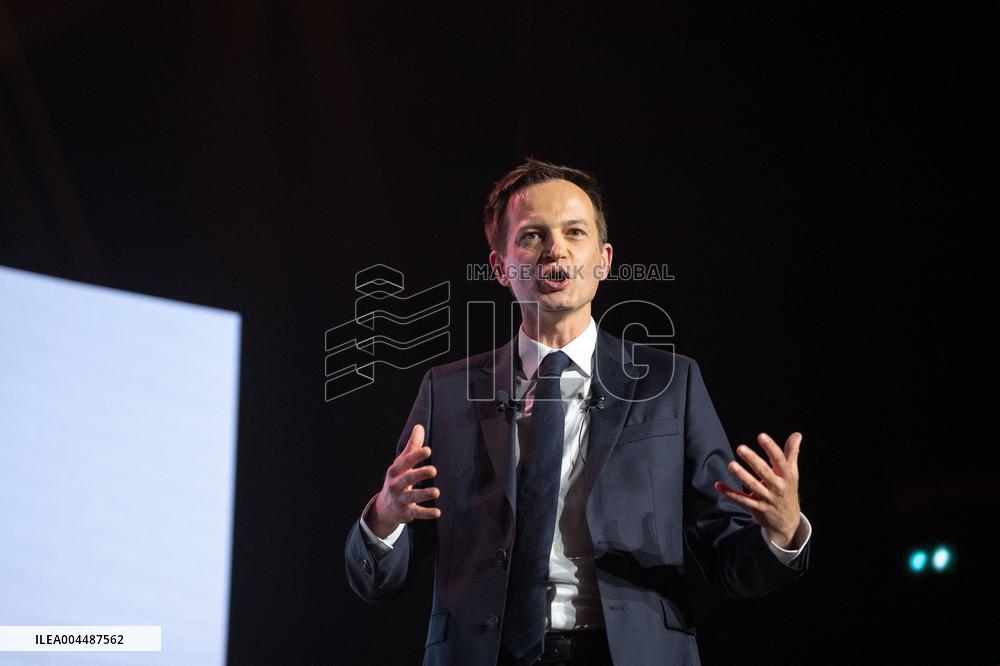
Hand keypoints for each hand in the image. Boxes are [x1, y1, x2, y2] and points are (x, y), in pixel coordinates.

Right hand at [366, 424, 440, 538]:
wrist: (385, 507)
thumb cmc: (398, 479)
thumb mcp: (402, 464)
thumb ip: (412, 447)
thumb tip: (419, 426)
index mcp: (395, 471)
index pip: (405, 462)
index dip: (415, 456)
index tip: (427, 450)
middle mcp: (395, 485)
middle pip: (407, 479)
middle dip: (419, 474)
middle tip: (434, 470)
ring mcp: (399, 500)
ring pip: (411, 497)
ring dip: (423, 495)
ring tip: (436, 492)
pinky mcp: (405, 513)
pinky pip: (416, 513)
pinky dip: (426, 514)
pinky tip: (437, 513)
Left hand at [714, 432, 802, 548]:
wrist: (788, 522)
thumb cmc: (787, 491)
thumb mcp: (792, 473)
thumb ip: (791, 453)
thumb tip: (797, 434)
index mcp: (786, 476)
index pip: (779, 460)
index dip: (771, 448)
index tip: (761, 436)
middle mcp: (777, 487)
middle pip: (764, 472)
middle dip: (753, 460)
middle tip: (740, 448)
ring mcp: (766, 498)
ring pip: (753, 486)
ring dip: (742, 475)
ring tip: (731, 465)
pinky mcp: (756, 508)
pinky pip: (742, 500)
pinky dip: (729, 493)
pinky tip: (718, 485)